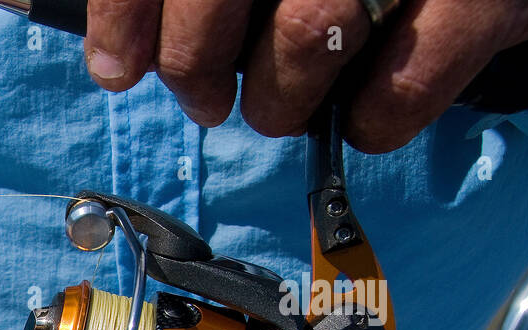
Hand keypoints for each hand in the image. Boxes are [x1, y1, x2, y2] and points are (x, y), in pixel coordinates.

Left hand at [84, 0, 527, 151]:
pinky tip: (362, 119)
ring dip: (280, 100)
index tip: (117, 68)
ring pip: (308, 32)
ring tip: (281, 109)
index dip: (127, 13)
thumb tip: (123, 53)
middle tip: (204, 100)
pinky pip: (411, 73)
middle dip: (195, 63)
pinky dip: (375, 118)